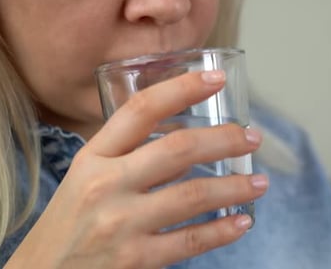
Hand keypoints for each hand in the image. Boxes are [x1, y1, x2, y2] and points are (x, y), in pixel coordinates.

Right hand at [5, 71, 267, 268]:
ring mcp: (121, 223)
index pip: (141, 110)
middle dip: (224, 139)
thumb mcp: (87, 174)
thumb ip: (128, 153)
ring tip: (260, 182)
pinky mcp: (135, 260)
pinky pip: (189, 242)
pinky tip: (243, 221)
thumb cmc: (70, 218)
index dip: (182, 88)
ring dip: (234, 187)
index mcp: (94, 156)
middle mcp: (107, 184)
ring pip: (192, 195)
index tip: (216, 78)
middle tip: (251, 137)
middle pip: (178, 149)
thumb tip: (188, 141)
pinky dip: (222, 231)